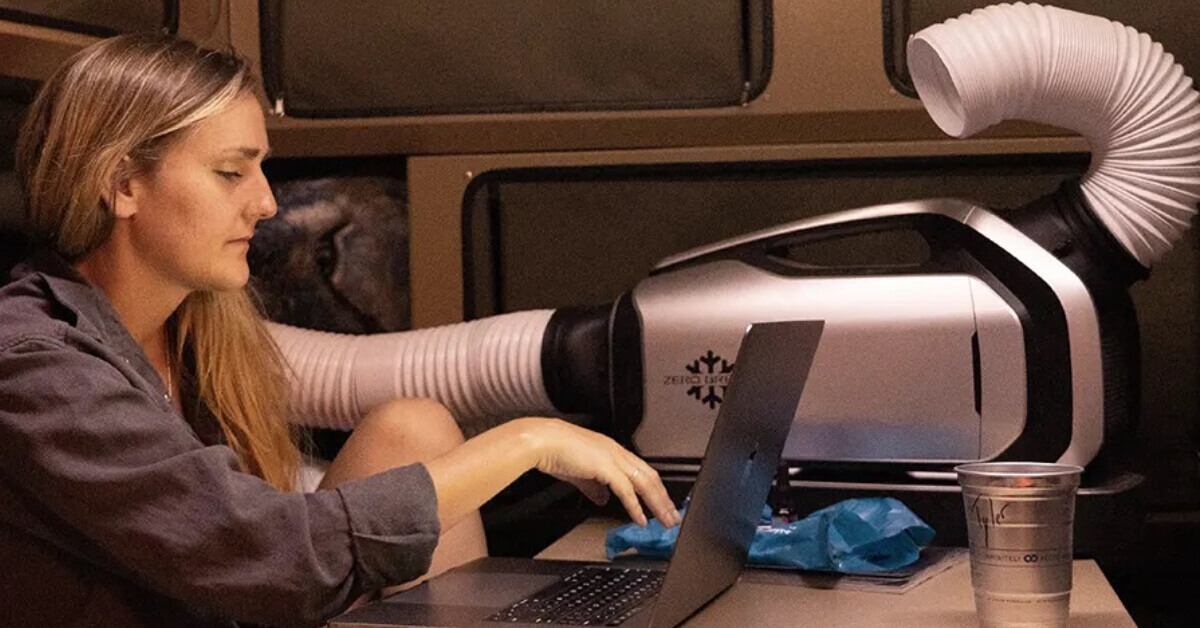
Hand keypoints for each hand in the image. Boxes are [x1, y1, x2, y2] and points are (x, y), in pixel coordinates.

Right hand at [512, 418, 680, 527]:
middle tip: (673, 516)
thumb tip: (603, 499)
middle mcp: (617, 452)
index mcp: (612, 451)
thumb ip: (593, 486)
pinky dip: (635, 506)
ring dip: (657, 504)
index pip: (642, 471)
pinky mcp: (606, 466)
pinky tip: (641, 518)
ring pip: (644, 483)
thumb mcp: (579, 473)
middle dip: (664, 499)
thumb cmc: (555, 451)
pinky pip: (626, 490)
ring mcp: (613, 458)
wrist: (542, 441)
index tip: (661, 504)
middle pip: (650, 477)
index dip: (654, 489)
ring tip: (666, 519)